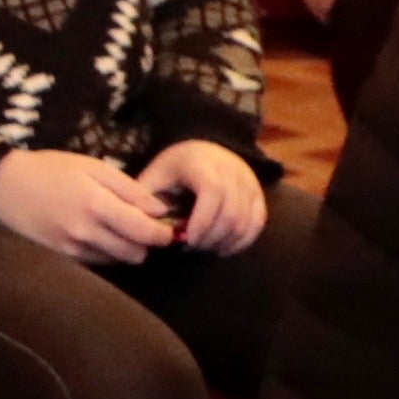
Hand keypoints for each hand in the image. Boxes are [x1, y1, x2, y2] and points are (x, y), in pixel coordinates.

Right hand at [0, 147, 176, 261]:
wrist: (2, 185)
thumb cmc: (50, 169)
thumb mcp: (93, 167)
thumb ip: (129, 189)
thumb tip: (160, 210)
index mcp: (97, 205)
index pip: (144, 232)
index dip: (163, 233)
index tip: (167, 227)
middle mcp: (86, 233)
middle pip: (135, 253)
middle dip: (145, 242)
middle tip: (142, 226)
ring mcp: (72, 249)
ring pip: (117, 261)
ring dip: (126, 249)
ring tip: (119, 229)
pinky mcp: (61, 257)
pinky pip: (97, 263)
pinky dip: (106, 253)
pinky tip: (98, 235)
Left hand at [138, 138, 270, 253]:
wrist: (202, 151)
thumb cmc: (174, 169)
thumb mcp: (154, 176)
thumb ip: (145, 200)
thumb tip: (140, 227)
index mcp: (201, 162)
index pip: (212, 191)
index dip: (202, 220)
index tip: (187, 239)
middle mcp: (231, 168)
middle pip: (231, 212)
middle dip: (211, 237)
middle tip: (192, 247)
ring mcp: (248, 181)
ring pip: (245, 221)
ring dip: (225, 242)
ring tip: (205, 247)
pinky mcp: (258, 193)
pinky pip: (258, 223)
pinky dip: (242, 240)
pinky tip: (223, 247)